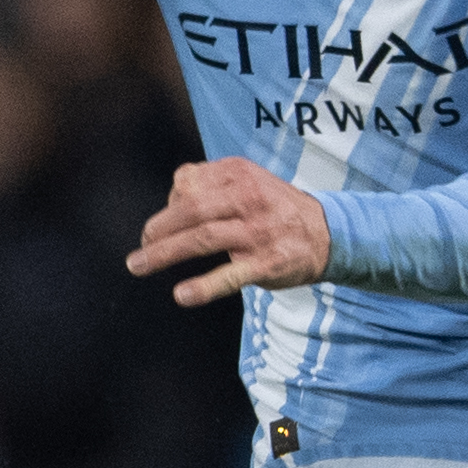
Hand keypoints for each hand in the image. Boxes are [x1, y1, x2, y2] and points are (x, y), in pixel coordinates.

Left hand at [128, 158, 330, 306]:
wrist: (327, 233)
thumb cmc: (275, 209)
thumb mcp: (248, 180)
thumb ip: (210, 185)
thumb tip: (169, 201)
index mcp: (238, 173)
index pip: (187, 182)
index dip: (168, 203)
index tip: (163, 223)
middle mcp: (248, 197)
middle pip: (190, 210)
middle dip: (157, 229)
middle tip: (140, 246)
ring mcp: (258, 231)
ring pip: (203, 238)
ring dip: (164, 254)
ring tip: (139, 265)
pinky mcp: (267, 262)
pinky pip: (230, 276)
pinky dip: (204, 286)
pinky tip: (182, 295)